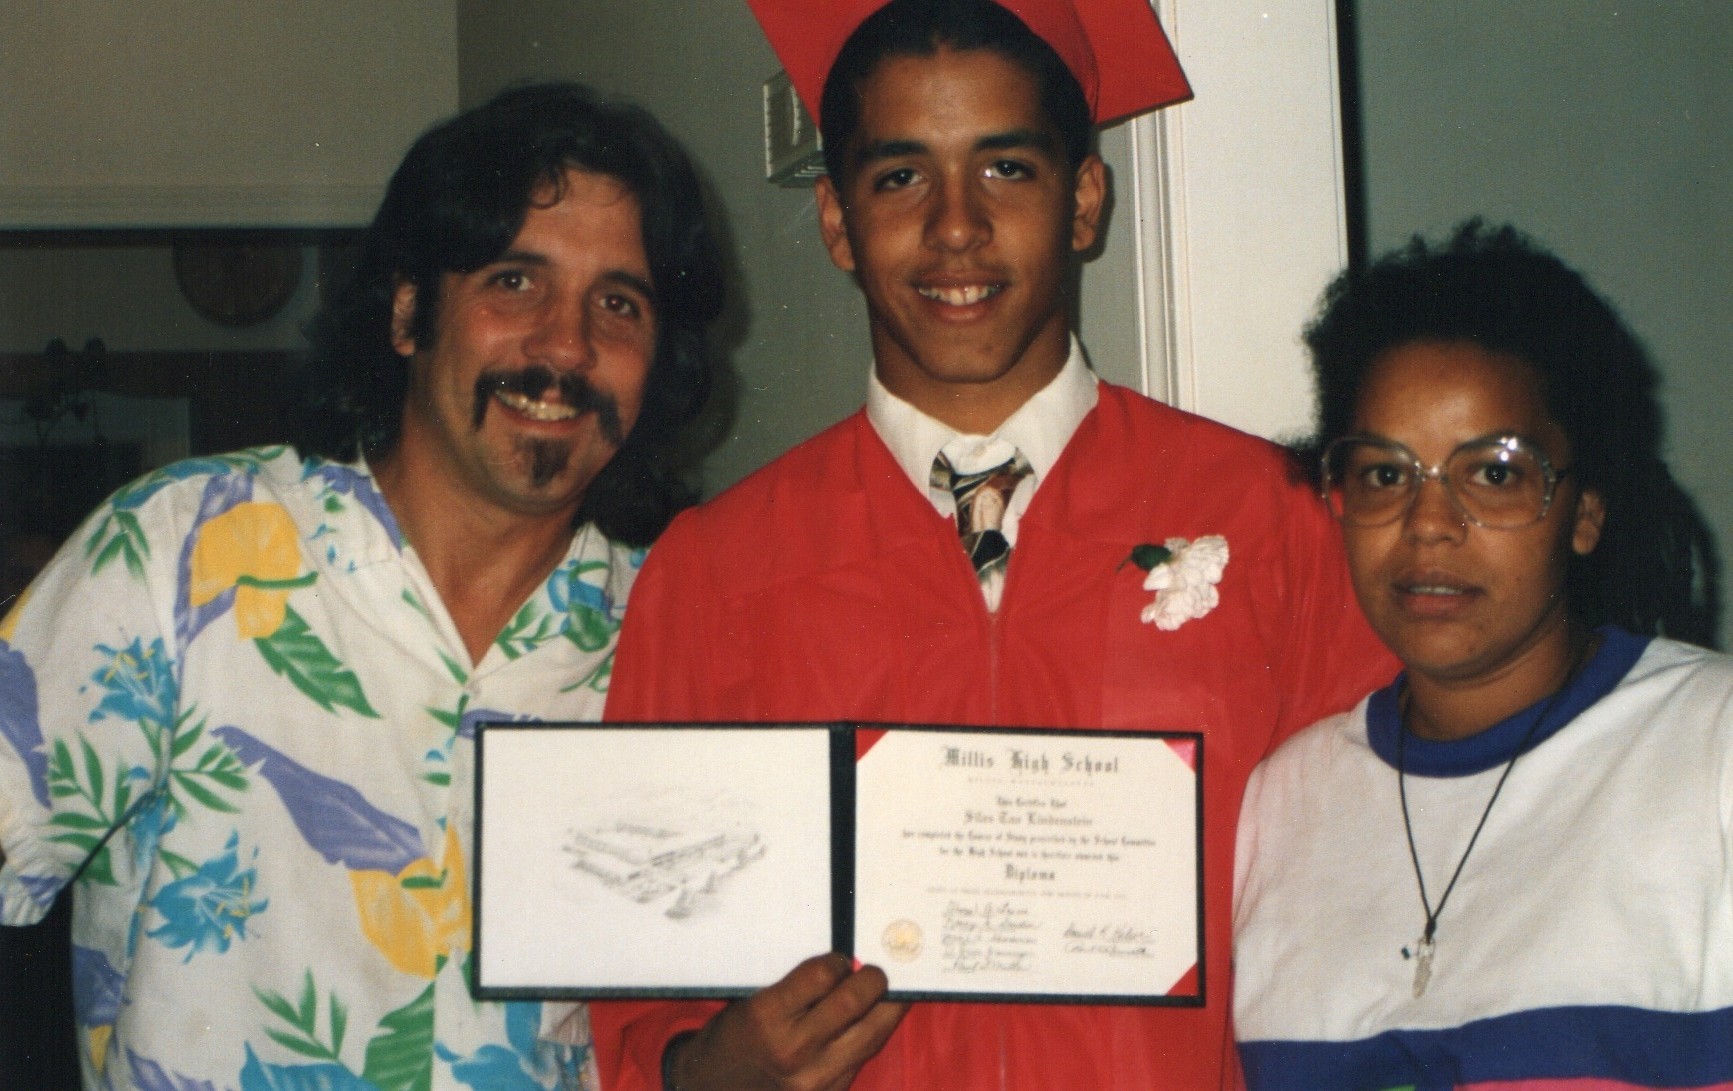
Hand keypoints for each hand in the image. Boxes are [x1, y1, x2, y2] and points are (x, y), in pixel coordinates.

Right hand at [666, 952, 908, 1090]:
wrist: (714, 1089)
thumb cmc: (735, 1037)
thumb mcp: (753, 1001)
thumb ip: (797, 986)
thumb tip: (847, 963)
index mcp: (766, 1016)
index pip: (822, 975)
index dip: (838, 960)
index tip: (842, 958)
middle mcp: (792, 1049)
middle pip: (852, 1002)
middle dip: (873, 979)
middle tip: (875, 971)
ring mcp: (813, 1079)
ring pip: (871, 1034)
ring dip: (887, 1008)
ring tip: (888, 992)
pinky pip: (863, 1059)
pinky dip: (873, 1036)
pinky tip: (874, 1021)